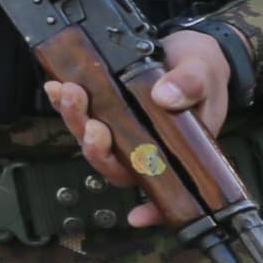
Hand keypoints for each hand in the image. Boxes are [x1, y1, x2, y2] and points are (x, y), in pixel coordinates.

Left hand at [45, 33, 232, 225]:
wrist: (186, 46)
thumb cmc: (203, 69)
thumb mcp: (205, 71)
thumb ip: (191, 84)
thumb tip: (166, 97)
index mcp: (177, 150)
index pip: (164, 188)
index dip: (151, 208)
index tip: (136, 217)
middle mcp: (146, 146)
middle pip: (116, 163)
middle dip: (97, 148)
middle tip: (93, 125)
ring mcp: (123, 128)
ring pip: (95, 141)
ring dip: (78, 121)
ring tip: (70, 94)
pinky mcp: (105, 106)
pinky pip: (83, 113)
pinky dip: (67, 102)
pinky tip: (57, 87)